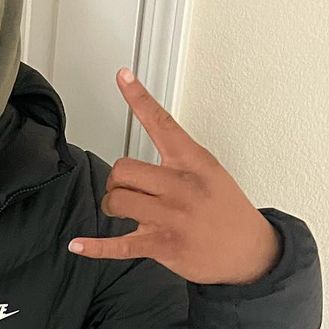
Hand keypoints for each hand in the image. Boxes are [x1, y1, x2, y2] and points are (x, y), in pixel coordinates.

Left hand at [67, 68, 281, 284]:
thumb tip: (139, 165)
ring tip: (125, 210)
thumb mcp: (211, 173)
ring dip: (112, 205)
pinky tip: (78, 244)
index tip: (122, 76)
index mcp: (193, 161)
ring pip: (116, 201)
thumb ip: (177, 162)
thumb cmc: (227, 210)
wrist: (250, 251)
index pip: (162, 122)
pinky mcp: (161, 245)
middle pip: (122, 170)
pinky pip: (118, 245)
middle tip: (125, 188)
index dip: (139, 98)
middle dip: (116, 180)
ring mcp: (170, 217)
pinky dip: (94, 247)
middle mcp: (180, 185)